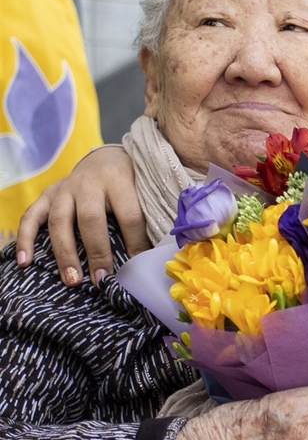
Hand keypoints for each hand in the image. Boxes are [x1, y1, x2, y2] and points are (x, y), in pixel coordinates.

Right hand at [15, 146, 148, 284]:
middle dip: (96, 252)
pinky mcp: (47, 194)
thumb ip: (146, 217)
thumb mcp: (142, 191)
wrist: (106, 158)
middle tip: (101, 280)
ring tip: (72, 280)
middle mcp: (88, 183)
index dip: (134, 244)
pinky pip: (31, 217)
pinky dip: (25, 239)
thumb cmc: (129, 182)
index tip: (135, 270)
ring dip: (64, 253)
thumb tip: (151, 257)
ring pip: (59, 220)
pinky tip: (25, 262)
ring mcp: (64, 188)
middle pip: (90, 218)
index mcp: (118, 180)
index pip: (129, 216)